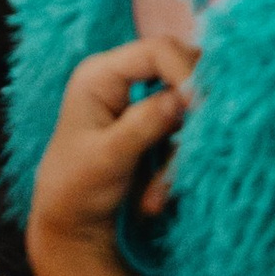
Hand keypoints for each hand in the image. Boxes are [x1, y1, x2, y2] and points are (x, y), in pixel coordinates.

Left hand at [28, 34, 196, 260]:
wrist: (72, 224)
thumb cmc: (76, 186)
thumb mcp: (107, 157)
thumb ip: (143, 125)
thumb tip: (181, 99)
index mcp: (101, 75)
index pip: (156, 51)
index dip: (185, 72)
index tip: (201, 107)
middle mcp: (123, 81)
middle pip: (178, 70)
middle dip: (191, 110)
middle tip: (201, 141)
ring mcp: (141, 104)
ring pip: (186, 109)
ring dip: (180, 151)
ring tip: (156, 195)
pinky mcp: (155, 128)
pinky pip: (183, 136)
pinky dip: (175, 167)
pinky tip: (152, 200)